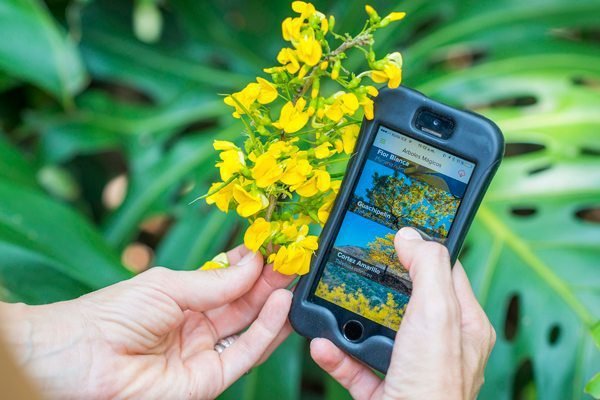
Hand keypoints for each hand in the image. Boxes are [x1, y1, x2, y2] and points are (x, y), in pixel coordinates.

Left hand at [0, 246, 293, 398]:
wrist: (78, 360)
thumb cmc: (111, 315)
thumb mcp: (167, 286)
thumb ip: (215, 281)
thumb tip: (253, 265)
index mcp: (184, 298)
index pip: (228, 280)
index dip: (252, 264)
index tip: (275, 246)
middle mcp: (197, 325)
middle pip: (243, 302)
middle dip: (269, 280)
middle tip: (294, 259)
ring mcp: (203, 352)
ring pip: (250, 327)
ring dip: (275, 304)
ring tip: (295, 279)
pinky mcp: (208, 380)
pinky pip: (244, 354)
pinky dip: (267, 331)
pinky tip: (281, 305)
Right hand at [310, 227, 495, 399]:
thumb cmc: (433, 386)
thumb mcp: (436, 314)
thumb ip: (427, 269)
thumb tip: (412, 236)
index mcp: (464, 326)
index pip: (447, 273)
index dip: (423, 250)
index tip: (397, 233)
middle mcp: (440, 347)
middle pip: (408, 301)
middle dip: (381, 283)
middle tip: (358, 262)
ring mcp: (412, 369)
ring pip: (379, 333)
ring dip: (352, 319)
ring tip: (334, 300)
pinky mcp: (385, 390)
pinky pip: (357, 366)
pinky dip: (338, 353)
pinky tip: (322, 344)